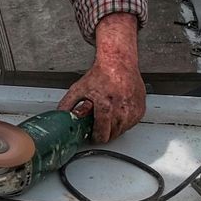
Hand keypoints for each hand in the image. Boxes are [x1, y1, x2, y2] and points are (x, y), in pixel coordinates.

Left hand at [60, 14, 146, 142]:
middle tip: (99, 122)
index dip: (95, 137)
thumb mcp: (79, 89)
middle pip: (113, 134)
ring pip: (122, 130)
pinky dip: (125, 121)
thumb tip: (60, 116)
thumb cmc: (100, 75)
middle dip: (104, 132)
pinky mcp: (140, 108)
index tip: (93, 135)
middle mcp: (121, 109)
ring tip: (108, 114)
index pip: (102, 134)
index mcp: (105, 106)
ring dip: (115, 128)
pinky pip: (132, 123)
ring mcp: (133, 109)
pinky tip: (118, 111)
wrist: (118, 63)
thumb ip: (67, 104)